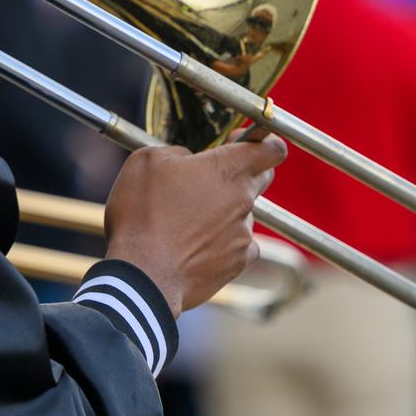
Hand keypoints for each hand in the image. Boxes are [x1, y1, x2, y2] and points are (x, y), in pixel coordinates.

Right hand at [101, 128, 286, 317]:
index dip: (262, 141)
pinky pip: (241, 244)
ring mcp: (244, 232)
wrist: (144, 275)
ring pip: (246, 211)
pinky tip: (198, 244)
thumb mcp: (147, 161)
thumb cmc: (142, 214)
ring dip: (227, 209)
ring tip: (190, 220)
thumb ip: (177, 152)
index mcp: (226, 168)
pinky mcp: (239, 262)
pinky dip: (225, 241)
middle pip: (263, 176)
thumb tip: (189, 161)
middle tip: (209, 178)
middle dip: (242, 172)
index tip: (240, 141)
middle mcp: (243, 198)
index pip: (272, 148)